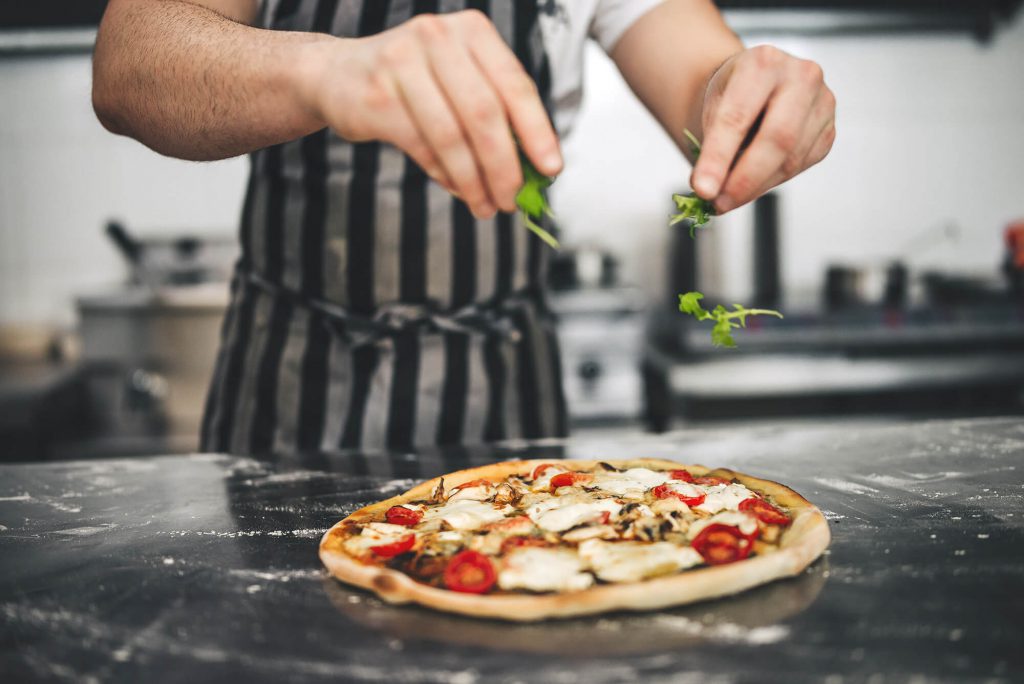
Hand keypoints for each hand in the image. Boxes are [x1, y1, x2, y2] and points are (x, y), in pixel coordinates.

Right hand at [302, 10, 561, 218]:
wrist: (338, 75)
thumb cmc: (415, 83)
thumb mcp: (460, 81)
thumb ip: (497, 114)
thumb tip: (535, 171)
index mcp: (472, 31)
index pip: (515, 85)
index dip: (538, 131)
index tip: (551, 170)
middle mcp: (438, 37)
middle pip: (485, 114)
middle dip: (504, 166)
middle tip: (512, 201)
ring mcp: (402, 62)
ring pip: (452, 135)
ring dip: (474, 180)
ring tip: (486, 206)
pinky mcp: (377, 95)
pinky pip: (422, 147)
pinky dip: (445, 175)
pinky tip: (459, 190)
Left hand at [690, 45, 835, 213]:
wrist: (756, 81)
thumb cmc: (733, 94)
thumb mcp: (712, 109)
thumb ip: (711, 147)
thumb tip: (709, 190)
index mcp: (763, 62)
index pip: (738, 117)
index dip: (719, 157)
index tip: (703, 188)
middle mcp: (801, 76)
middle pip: (778, 138)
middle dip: (745, 179)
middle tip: (718, 203)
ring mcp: (822, 103)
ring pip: (791, 159)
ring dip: (756, 186)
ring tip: (727, 197)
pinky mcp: (828, 130)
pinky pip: (801, 166)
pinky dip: (771, 182)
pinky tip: (752, 183)